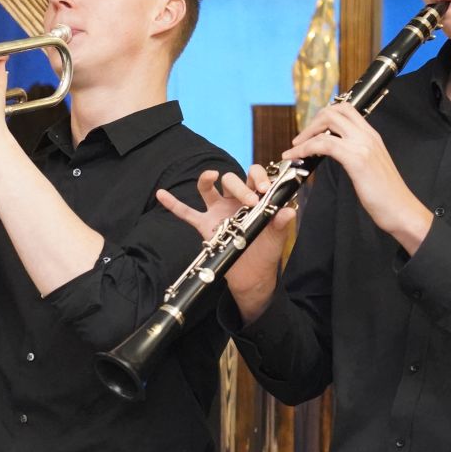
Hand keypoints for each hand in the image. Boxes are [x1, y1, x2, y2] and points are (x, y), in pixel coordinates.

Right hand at [156, 166, 292, 322]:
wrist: (252, 276)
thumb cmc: (266, 252)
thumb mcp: (276, 238)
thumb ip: (280, 223)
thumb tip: (289, 210)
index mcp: (254, 198)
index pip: (254, 176)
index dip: (259, 178)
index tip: (264, 189)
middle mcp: (234, 200)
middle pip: (231, 179)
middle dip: (240, 186)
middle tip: (251, 202)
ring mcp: (217, 211)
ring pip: (208, 189)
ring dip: (207, 179)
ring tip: (210, 176)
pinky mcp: (204, 225)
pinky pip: (186, 213)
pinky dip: (173, 204)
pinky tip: (161, 194)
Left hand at [290, 102, 431, 252]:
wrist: (401, 209)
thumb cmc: (386, 194)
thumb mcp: (369, 167)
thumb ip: (355, 154)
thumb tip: (336, 151)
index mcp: (372, 136)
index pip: (346, 111)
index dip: (324, 117)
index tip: (311, 132)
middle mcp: (368, 136)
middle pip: (335, 111)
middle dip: (313, 122)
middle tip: (300, 139)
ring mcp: (363, 145)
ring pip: (328, 122)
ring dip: (306, 134)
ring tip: (294, 148)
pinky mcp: (357, 159)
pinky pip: (325, 144)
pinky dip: (305, 148)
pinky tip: (296, 157)